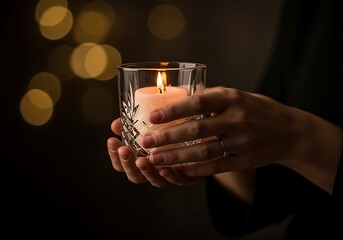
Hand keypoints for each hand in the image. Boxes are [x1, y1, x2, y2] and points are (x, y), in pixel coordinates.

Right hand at [107, 119, 203, 186]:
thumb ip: (134, 124)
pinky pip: (179, 180)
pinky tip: (165, 168)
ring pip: (155, 180)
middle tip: (124, 150)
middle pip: (135, 176)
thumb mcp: (153, 123)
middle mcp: (155, 171)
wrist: (206, 134)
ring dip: (147, 171)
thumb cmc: (174, 128)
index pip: (122, 164)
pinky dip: (171, 176)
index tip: (112, 140)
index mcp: (143, 159)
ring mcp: (171, 176)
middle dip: (127, 164)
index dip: (115, 155)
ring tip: (142, 160)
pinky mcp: (190, 176)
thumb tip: (115, 124)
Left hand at [141, 87, 299, 175]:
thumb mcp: (236, 95)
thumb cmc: (256, 109)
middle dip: (169, 136)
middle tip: (146, 141)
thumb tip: (179, 97)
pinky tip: (180, 170)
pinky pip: (218, 166)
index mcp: (232, 98)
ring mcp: (243, 141)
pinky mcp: (246, 159)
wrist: (289, 131)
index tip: (152, 117)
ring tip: (155, 159)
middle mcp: (238, 118)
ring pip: (205, 150)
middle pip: (198, 128)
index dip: (174, 110)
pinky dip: (197, 169)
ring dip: (178, 156)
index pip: (198, 101)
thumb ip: (211, 97)